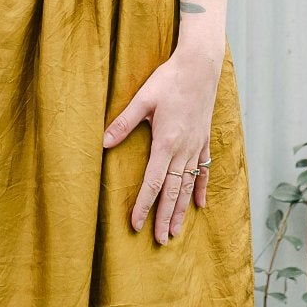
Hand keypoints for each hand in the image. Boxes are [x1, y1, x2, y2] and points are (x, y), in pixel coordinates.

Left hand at [101, 44, 220, 243]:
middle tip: (159, 240)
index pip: (153, 182)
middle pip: (173, 191)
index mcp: (166, 142)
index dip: (144, 205)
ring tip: (175, 231)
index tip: (136, 224)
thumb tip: (102, 142)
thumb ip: (123, 123)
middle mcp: (183, 150)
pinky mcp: (204, 140)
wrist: (200, 67)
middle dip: (164, 217)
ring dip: (181, 209)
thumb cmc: (169, 80)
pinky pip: (204, 170)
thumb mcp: (142, 99)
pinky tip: (200, 205)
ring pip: (188, 186)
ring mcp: (196, 146)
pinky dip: (201, 188)